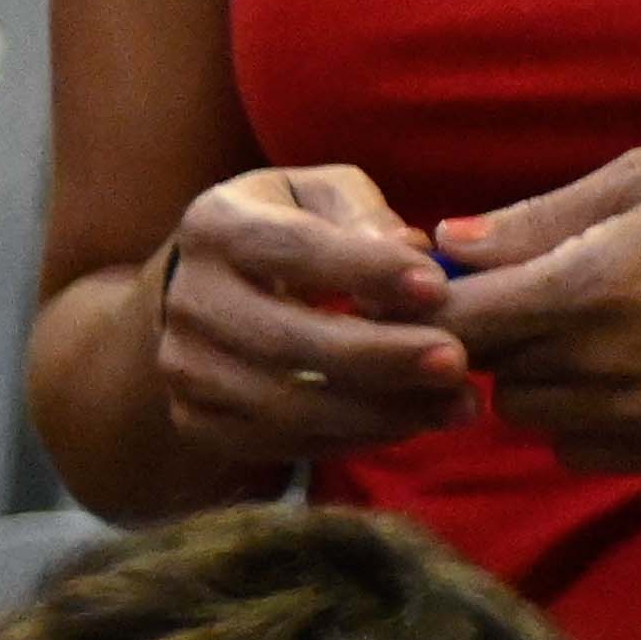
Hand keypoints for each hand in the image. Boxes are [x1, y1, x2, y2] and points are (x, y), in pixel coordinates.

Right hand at [146, 163, 471, 469]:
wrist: (203, 297)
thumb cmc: (286, 232)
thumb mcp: (319, 195)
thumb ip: (362, 212)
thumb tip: (406, 247)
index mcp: (216, 226)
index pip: (291, 249)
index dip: (365, 271)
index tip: (437, 287)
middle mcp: (189, 300)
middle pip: (284, 340)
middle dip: (377, 356)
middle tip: (456, 361)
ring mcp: (184, 369)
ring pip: (284, 405)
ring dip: (377, 411)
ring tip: (456, 405)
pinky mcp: (195, 422)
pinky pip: (279, 444)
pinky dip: (352, 439)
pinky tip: (411, 424)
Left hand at [432, 141, 640, 475]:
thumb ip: (538, 218)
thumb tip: (448, 242)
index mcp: (589, 287)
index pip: (454, 321)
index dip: (435, 304)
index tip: (448, 285)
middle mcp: (607, 365)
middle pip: (483, 371)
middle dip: (495, 335)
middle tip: (541, 294)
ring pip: (527, 413)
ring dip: (538, 377)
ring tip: (594, 327)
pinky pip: (577, 449)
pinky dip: (582, 417)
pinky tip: (626, 369)